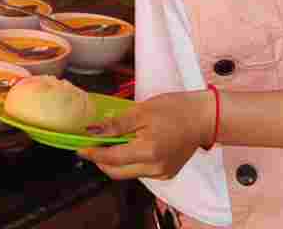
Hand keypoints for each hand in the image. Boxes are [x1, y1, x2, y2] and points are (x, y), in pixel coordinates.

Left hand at [79, 90, 212, 180]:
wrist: (203, 118)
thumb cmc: (175, 109)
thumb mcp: (142, 111)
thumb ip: (116, 124)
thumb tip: (93, 131)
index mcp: (149, 151)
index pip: (112, 159)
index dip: (93, 154)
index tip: (79, 147)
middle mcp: (155, 168)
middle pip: (117, 172)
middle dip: (101, 161)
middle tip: (90, 146)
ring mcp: (162, 173)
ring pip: (128, 173)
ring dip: (114, 162)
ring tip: (108, 144)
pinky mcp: (166, 173)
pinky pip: (140, 171)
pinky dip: (129, 162)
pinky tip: (127, 147)